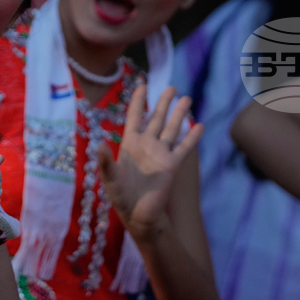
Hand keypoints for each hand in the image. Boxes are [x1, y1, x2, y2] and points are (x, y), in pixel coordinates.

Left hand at [98, 85, 203, 239]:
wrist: (139, 215)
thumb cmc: (121, 197)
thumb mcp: (110, 179)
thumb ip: (106, 162)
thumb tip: (100, 145)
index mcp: (129, 144)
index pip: (134, 117)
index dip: (138, 102)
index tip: (142, 85)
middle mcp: (146, 145)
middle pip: (156, 118)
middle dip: (163, 103)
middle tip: (171, 87)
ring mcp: (160, 154)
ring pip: (171, 128)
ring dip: (179, 114)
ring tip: (187, 98)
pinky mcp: (172, 165)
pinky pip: (183, 147)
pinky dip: (192, 137)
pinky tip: (199, 125)